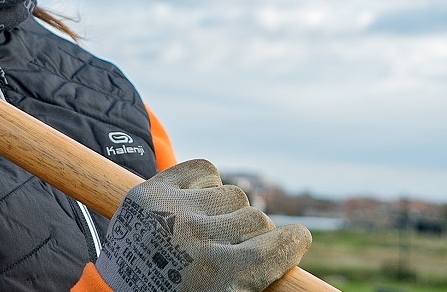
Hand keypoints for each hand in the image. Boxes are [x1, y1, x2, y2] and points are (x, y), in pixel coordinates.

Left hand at [98, 159, 311, 291]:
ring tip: (210, 231)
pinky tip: (198, 205)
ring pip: (232, 194)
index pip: (279, 246)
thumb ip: (251, 277)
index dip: (293, 243)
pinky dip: (207, 183)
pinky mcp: (150, 191)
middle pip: (256, 219)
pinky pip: (203, 169)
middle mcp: (197, 238)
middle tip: (236, 249)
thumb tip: (293, 247)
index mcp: (219, 275)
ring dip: (229, 212)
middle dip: (254, 235)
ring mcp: (172, 211)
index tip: (296, 240)